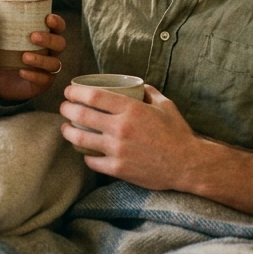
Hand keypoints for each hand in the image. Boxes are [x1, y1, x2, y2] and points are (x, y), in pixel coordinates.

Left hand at [0, 13, 67, 101]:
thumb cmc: (1, 52)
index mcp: (44, 35)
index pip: (58, 27)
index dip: (57, 22)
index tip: (48, 18)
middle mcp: (50, 51)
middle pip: (60, 43)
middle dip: (49, 39)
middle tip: (32, 37)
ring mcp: (48, 68)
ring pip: (54, 63)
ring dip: (41, 58)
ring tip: (24, 56)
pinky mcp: (43, 83)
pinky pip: (44, 79)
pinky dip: (34, 75)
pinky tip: (22, 71)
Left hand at [58, 84, 200, 189]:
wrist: (188, 164)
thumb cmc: (177, 133)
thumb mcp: (165, 105)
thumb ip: (148, 92)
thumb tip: (137, 85)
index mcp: (131, 109)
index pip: (93, 96)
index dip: (75, 92)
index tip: (69, 92)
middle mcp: (120, 128)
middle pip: (81, 115)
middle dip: (66, 109)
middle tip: (64, 108)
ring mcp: (117, 150)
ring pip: (80, 139)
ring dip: (68, 132)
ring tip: (66, 128)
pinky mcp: (118, 169)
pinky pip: (92, 161)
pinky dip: (86, 156)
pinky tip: (85, 152)